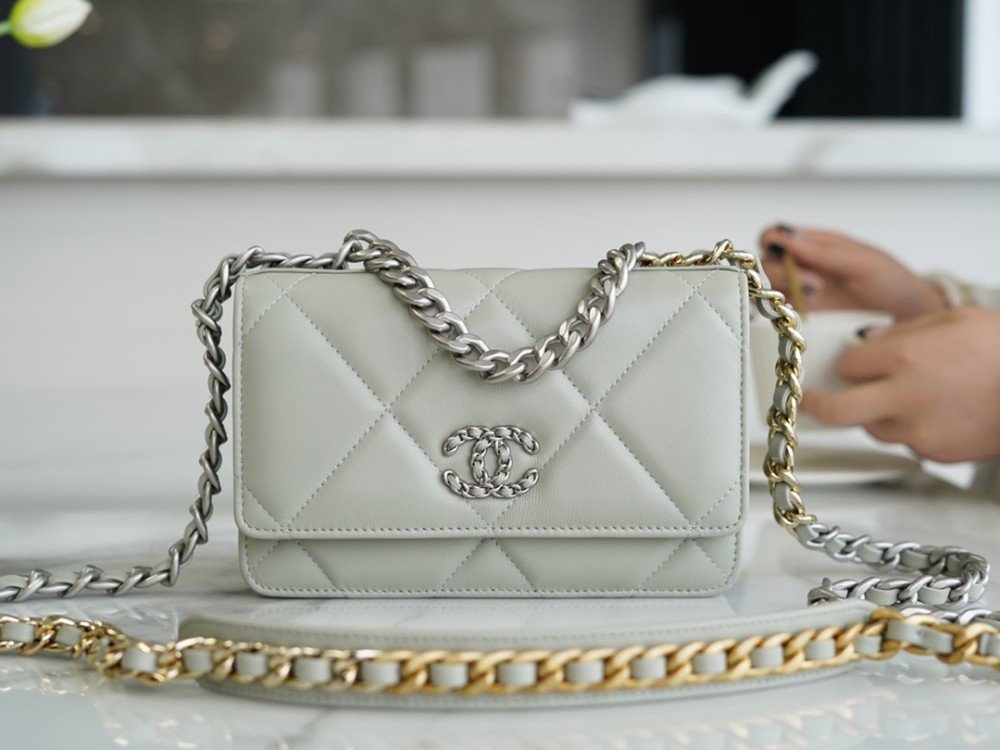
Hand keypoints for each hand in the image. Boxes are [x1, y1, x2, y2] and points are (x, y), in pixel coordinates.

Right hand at [759, 225, 947, 320]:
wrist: (911, 319)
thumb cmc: (893, 284)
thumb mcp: (863, 262)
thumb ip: (824, 251)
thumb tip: (785, 236)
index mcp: (815, 245)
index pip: (775, 235)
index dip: (772, 241)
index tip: (786, 253)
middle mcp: (803, 267)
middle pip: (766, 263)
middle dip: (781, 271)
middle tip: (813, 283)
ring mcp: (801, 294)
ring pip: (766, 288)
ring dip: (781, 291)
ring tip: (814, 297)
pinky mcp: (802, 318)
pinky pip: (775, 313)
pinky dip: (775, 312)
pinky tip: (795, 313)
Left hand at [803, 307, 999, 462]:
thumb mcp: (954, 320)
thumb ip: (903, 332)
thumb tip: (868, 342)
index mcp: (905, 358)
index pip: (847, 365)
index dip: (846, 363)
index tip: (848, 364)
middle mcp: (904, 397)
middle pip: (835, 410)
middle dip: (817, 405)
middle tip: (810, 401)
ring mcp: (918, 430)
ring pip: (871, 427)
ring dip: (874, 414)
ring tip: (907, 398)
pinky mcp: (934, 453)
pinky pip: (906, 443)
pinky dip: (910, 430)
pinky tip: (936, 413)